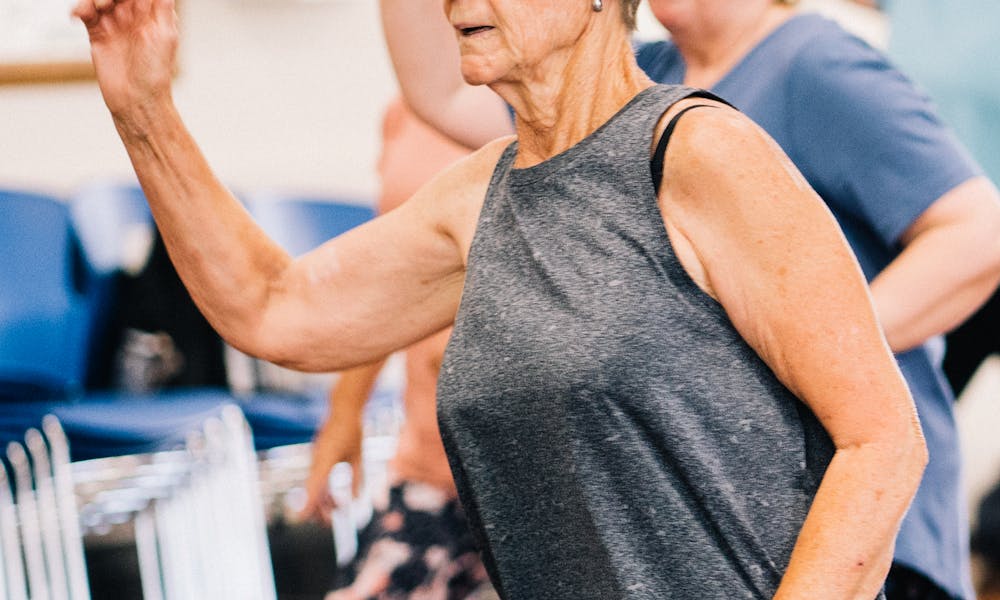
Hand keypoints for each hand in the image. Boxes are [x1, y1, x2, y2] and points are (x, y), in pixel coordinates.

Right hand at [72, 0, 178, 117]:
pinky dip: (80, 9)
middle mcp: (134, 15)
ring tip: (97, 8)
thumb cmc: (155, 72)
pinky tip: (79, 15)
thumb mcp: (165, 34)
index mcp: (153, 13)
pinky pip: (86, 12)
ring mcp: (115, 23)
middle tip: (107, 3)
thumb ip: (162, 6)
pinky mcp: (98, 33)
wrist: (136, 99)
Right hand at [299, 425, 364, 525]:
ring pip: (315, 486)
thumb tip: (355, 499)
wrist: (343, 409)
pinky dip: (325, 491)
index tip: (301, 518)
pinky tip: (334, 500)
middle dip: (318, 509)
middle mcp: (318, 461)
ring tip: (336, 513)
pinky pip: (318, 478)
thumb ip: (357, 477)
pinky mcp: (319, 457)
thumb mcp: (358, 455)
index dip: (308, 503)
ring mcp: (316, 459)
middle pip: (312, 491)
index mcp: (326, 459)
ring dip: (323, 501)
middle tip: (328, 524)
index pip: (314, 486)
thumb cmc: (352, 430)